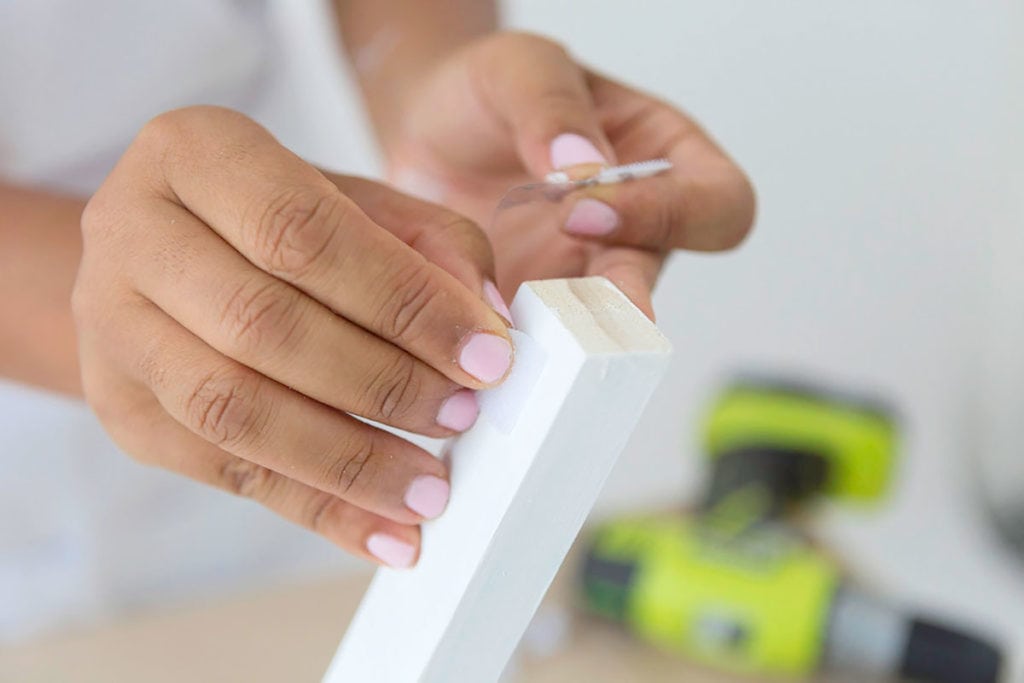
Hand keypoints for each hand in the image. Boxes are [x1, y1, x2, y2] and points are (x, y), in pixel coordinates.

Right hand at [73, 107, 513, 566]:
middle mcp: (129, 231)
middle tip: (461, 416)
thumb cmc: (281, 219)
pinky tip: (385, 533)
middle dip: (380, 383)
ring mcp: (111, 327)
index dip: (402, 302)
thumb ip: (433, 244)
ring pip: (231, 409)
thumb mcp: (361, 202)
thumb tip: (484, 317)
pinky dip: (316, 510)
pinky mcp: (121, 409)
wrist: (169, 256)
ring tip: (430, 489)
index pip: (303, 234)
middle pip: (262, 325)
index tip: (485, 355)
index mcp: (194, 153)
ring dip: (346, 461)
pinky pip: (224, 473)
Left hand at [386, 32, 755, 317]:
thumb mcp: (519, 69)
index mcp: (662, 160)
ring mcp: (583, 277)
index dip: (671, 216)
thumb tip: (583, 169)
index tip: (583, 208)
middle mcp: (635, 230)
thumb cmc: (490, 90)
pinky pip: (537, 340)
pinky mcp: (532, 308)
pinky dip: (511, 345)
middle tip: (570, 313)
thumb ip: (552, 107)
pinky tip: (474, 346)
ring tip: (514, 341)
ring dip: (560, 337)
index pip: (717, 203)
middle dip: (616, 303)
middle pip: (656, 281)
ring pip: (596, 327)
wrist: (426, 129)